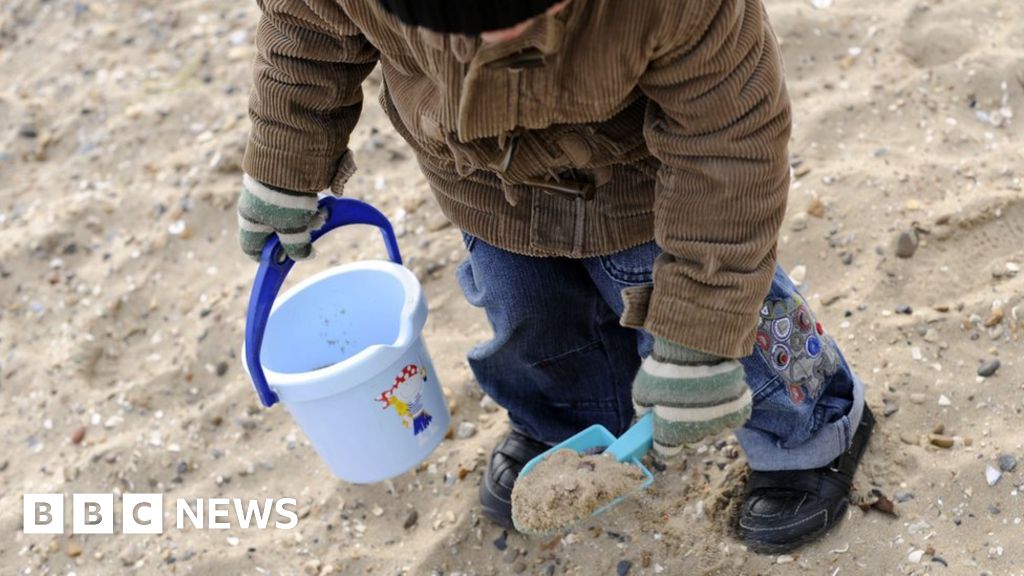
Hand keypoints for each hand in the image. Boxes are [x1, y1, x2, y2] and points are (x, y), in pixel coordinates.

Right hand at [237, 174, 323, 260]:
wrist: (292, 154)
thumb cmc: (286, 197)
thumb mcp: (292, 228)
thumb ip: (296, 247)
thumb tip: (305, 256)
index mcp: (250, 219)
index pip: (251, 246)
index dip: (266, 257)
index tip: (282, 262)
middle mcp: (257, 206)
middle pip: (278, 231)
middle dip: (299, 234)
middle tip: (313, 227)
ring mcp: (272, 193)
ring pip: (291, 215)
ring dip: (308, 217)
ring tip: (322, 212)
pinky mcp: (286, 181)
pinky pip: (298, 200)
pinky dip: (311, 203)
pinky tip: (322, 201)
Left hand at [632, 337, 751, 457]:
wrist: (698, 349)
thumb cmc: (666, 369)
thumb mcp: (642, 389)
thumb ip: (644, 408)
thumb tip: (647, 414)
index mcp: (672, 434)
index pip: (666, 452)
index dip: (663, 441)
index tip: (662, 430)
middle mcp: (698, 435)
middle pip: (691, 441)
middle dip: (684, 429)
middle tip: (681, 408)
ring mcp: (720, 424)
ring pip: (712, 430)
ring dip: (706, 419)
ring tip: (700, 396)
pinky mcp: (739, 412)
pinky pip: (731, 419)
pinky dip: (725, 410)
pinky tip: (717, 395)